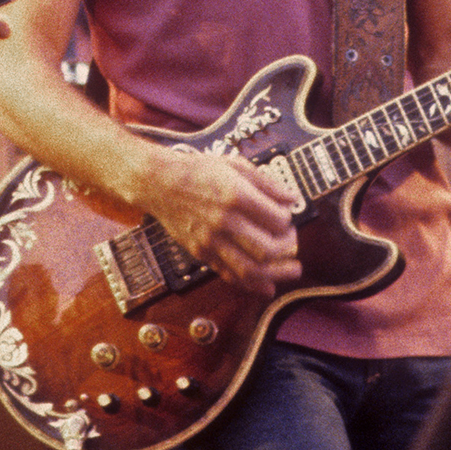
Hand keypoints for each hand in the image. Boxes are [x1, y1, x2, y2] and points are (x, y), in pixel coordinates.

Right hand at [145, 150, 300, 298]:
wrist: (159, 182)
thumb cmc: (197, 171)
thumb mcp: (235, 165)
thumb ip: (266, 183)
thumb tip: (291, 198)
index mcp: (235, 195)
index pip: (277, 219)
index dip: (288, 221)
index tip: (286, 217)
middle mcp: (223, 221)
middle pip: (267, 249)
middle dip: (288, 249)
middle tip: (291, 243)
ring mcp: (211, 240)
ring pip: (250, 269)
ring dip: (277, 274)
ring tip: (291, 271)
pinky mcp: (201, 252)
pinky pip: (229, 275)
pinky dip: (251, 284)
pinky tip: (267, 284)